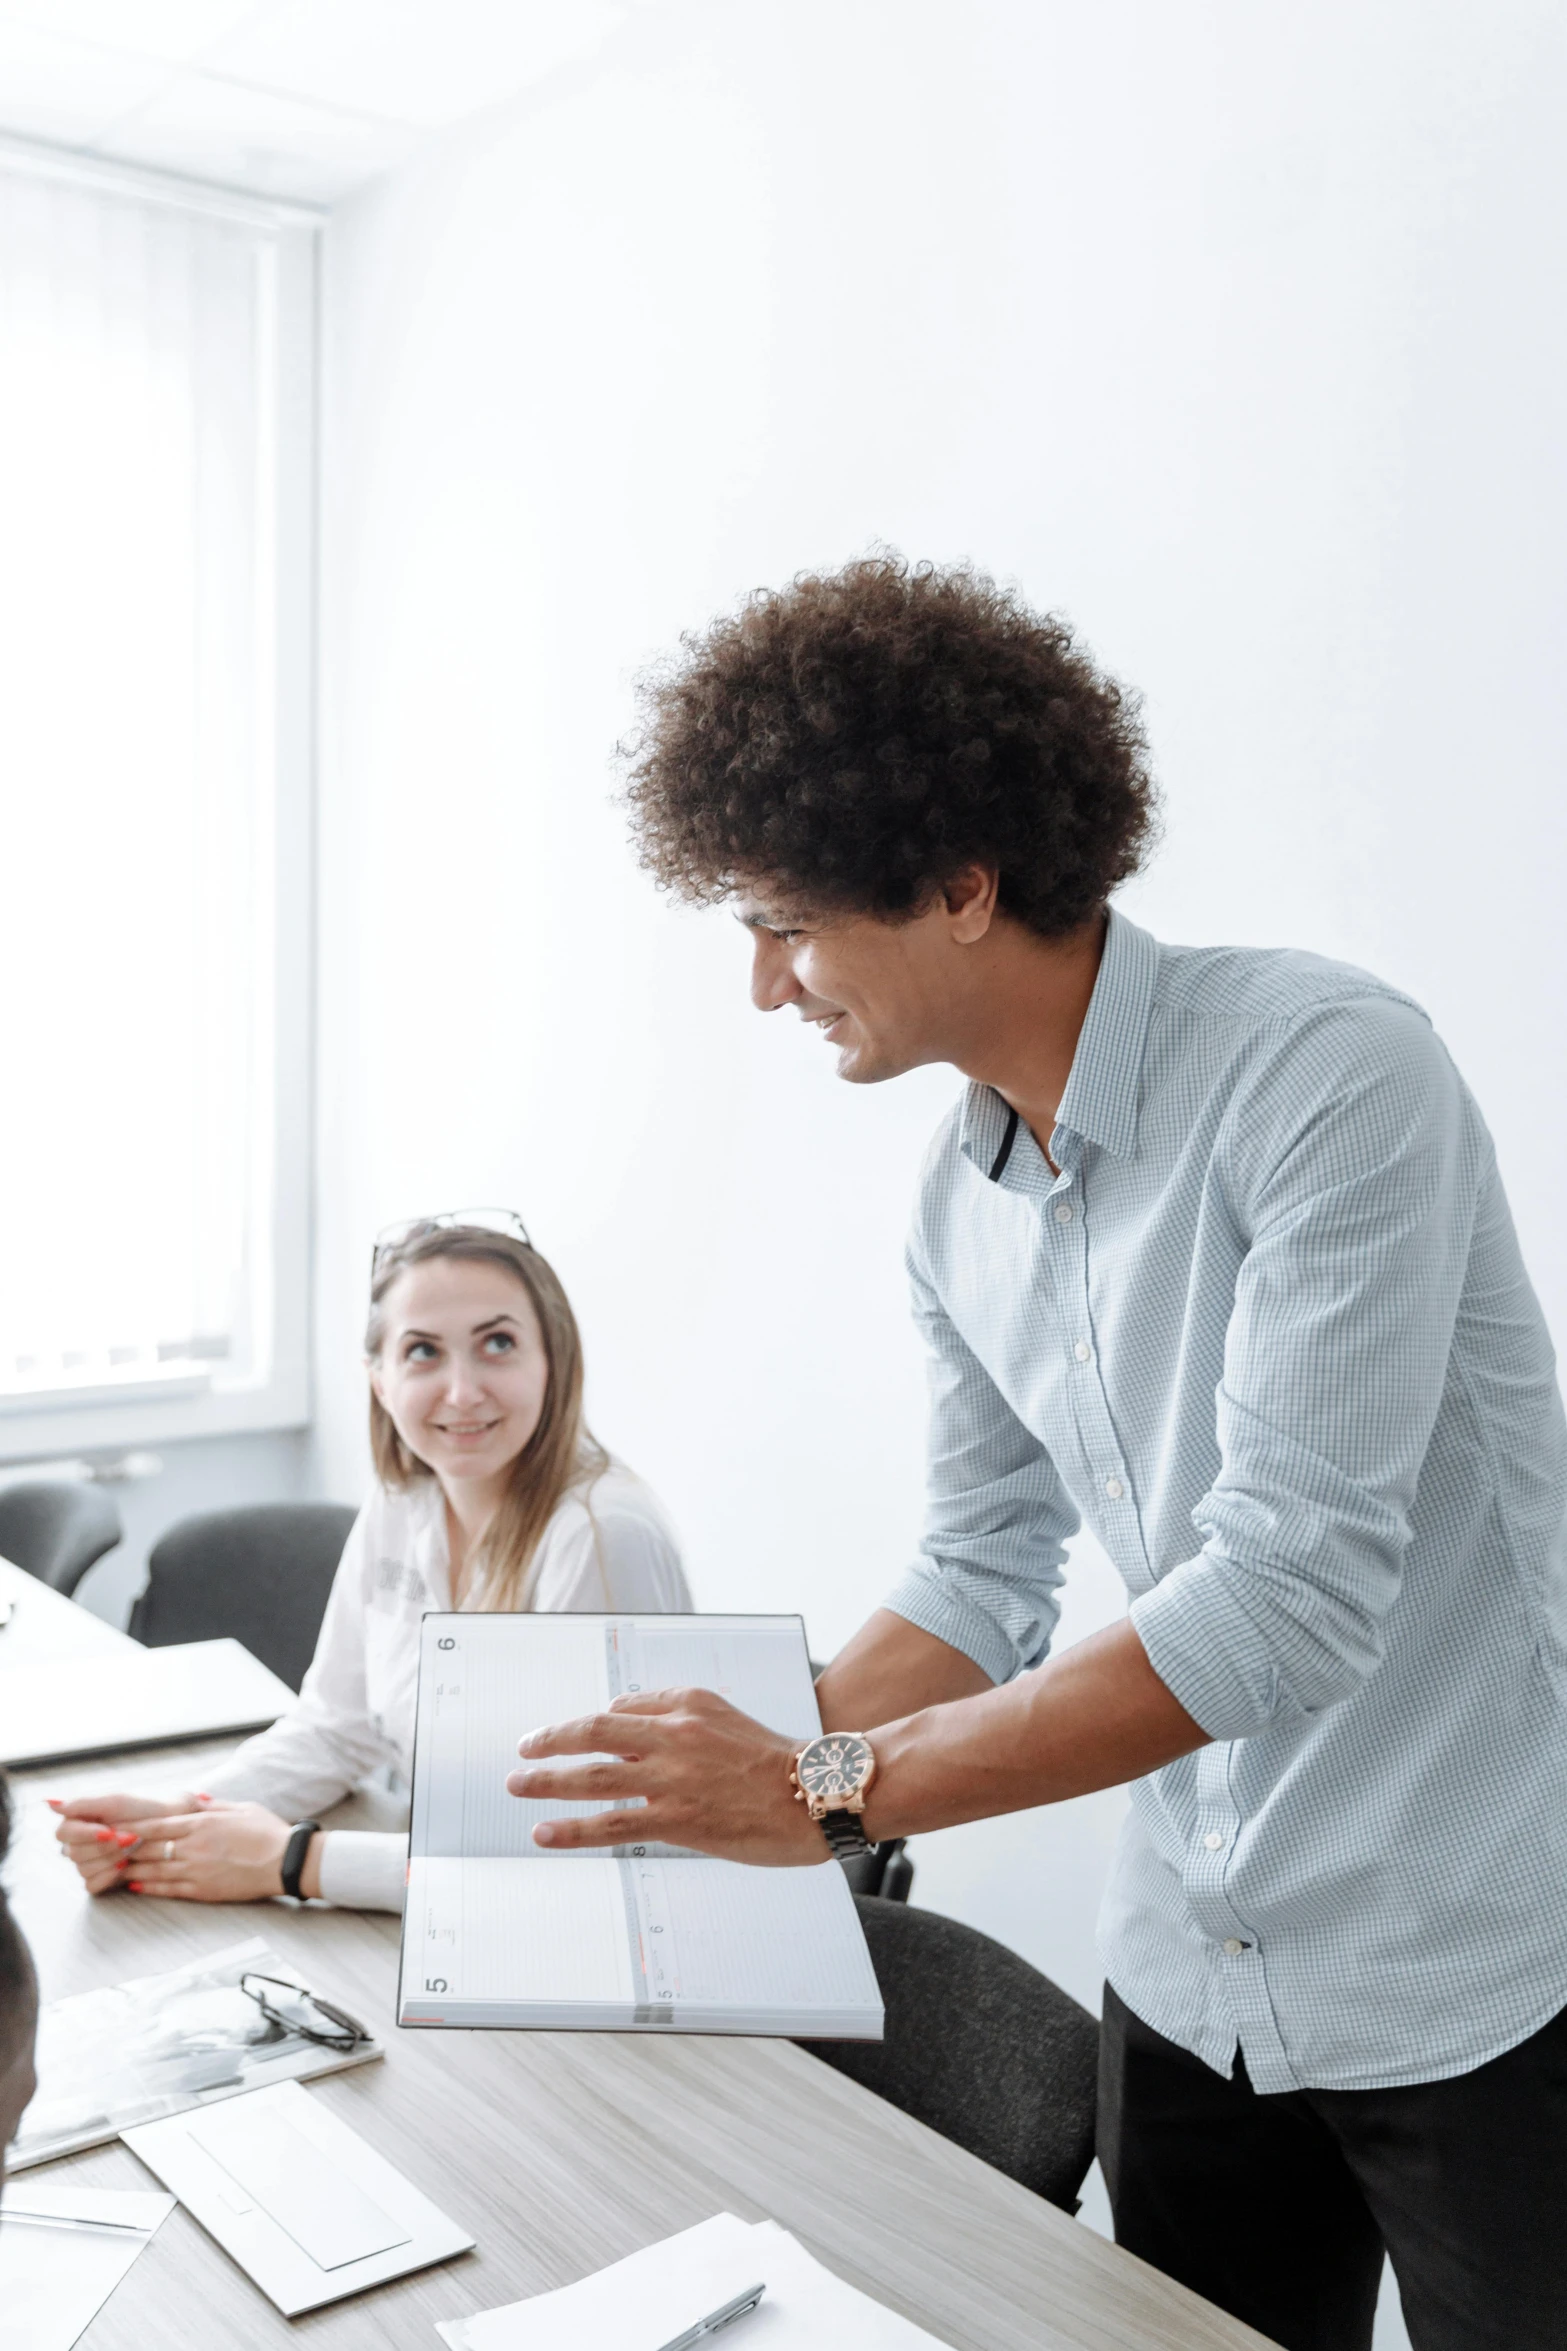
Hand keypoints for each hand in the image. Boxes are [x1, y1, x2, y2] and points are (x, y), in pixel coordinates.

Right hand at [52, 1790, 205, 1894]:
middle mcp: (77, 1842)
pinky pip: (91, 1885)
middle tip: (130, 1838)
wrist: (169, 1824)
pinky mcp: (99, 1878)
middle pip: (75, 1853)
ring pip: (83, 1869)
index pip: (65, 1833)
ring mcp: (87, 1862)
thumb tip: (50, 1803)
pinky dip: (108, 1876)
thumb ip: (82, 1803)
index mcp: (77, 1821)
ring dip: (110, 1859)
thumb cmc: (143, 1808)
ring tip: (131, 1848)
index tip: (110, 1830)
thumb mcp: (115, 1800)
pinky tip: (125, 1867)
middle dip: (105, 1846)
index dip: (86, 1834)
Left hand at [57, 1796, 293, 1902]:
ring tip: (112, 1867)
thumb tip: (193, 1798)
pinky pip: (168, 1889)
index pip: (157, 1824)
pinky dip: (148, 1887)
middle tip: (103, 1848)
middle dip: (124, 1847)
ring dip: (130, 1868)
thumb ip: (213, 1805)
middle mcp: (193, 1847)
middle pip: (149, 1847)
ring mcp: (196, 1870)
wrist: (286, 1862)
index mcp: (202, 1823)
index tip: (113, 1825)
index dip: (131, 1826)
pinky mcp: (202, 1890)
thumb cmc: (268, 1832)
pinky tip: (135, 1885)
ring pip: (153, 1869)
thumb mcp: (241, 1808)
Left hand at [506, 1687, 826, 1864]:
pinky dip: (572, 1829)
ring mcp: (672, 1778)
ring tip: (517, 1785)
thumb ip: (678, 1715)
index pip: (622, 1706)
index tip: (569, 1738)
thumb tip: (629, 1724)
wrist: (818, 1795)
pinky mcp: (677, 1820)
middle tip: (523, 1749)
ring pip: (593, 1776)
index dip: (591, 1724)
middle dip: (550, 1741)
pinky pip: (611, 1824)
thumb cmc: (778, 1761)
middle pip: (594, 1732)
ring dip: (547, 1780)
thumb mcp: (726, 1717)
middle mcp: (674, 1735)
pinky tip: (546, 1832)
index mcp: (688, 1704)